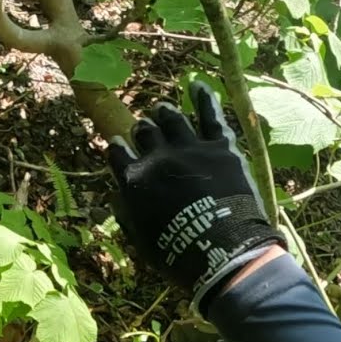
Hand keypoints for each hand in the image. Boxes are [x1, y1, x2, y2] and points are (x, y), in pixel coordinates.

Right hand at [108, 81, 284, 313]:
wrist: (223, 254)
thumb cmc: (178, 256)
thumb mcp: (141, 239)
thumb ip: (127, 213)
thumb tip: (118, 195)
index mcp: (134, 179)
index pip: (118, 152)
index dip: (118, 147)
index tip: (119, 144)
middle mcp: (157, 157)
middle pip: (145, 131)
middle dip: (143, 128)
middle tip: (146, 128)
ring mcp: (189, 148)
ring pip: (172, 118)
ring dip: (165, 112)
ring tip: (163, 108)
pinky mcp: (220, 147)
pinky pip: (210, 115)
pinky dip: (204, 98)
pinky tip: (197, 85)